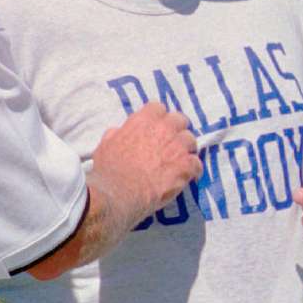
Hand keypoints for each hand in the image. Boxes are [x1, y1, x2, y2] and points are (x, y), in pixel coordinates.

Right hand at [89, 102, 201, 223]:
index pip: (158, 108)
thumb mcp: (105, 144)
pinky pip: (197, 163)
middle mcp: (163, 129)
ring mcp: (176, 147)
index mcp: (143, 121)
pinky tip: (188, 176)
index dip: (158, 119)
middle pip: (179, 120)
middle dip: (176, 130)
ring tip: (180, 161)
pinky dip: (193, 170)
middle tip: (170, 144)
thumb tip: (119, 131)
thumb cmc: (107, 171)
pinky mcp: (185, 166)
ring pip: (191, 140)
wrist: (116, 195)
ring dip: (186, 149)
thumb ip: (117, 133)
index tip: (156, 129)